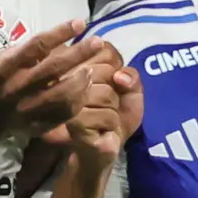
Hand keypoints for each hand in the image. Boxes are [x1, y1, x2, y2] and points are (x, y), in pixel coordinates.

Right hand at [0, 21, 114, 142]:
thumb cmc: (2, 79)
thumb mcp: (4, 58)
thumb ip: (28, 49)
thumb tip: (61, 36)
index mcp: (7, 67)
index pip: (37, 45)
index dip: (60, 32)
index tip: (81, 23)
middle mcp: (17, 88)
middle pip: (53, 68)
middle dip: (79, 53)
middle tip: (98, 42)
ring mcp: (28, 109)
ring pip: (62, 95)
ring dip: (82, 80)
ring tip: (91, 69)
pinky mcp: (39, 125)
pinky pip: (66, 113)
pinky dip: (80, 99)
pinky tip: (86, 88)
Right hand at [63, 54, 141, 174]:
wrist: (106, 147)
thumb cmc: (116, 114)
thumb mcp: (131, 91)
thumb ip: (131, 75)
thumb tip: (120, 76)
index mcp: (78, 62)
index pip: (106, 51)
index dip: (118, 70)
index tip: (112, 85)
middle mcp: (66, 76)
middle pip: (105, 71)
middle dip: (115, 92)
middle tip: (107, 105)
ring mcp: (66, 100)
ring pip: (105, 93)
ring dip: (113, 109)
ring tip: (104, 117)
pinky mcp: (72, 121)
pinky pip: (104, 115)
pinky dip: (111, 123)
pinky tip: (102, 130)